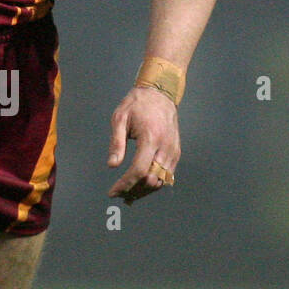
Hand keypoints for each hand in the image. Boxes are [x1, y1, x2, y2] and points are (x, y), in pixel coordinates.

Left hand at [107, 86, 179, 204]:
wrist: (160, 94)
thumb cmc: (137, 104)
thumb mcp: (120, 118)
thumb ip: (116, 143)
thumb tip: (112, 165)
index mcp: (150, 138)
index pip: (138, 170)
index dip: (125, 184)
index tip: (113, 192)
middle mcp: (165, 147)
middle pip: (150, 180)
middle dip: (133, 190)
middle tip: (118, 194)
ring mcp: (173, 151)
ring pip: (160, 181)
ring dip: (144, 191)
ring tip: (128, 194)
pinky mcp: (176, 153)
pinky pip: (166, 176)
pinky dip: (153, 184)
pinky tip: (141, 187)